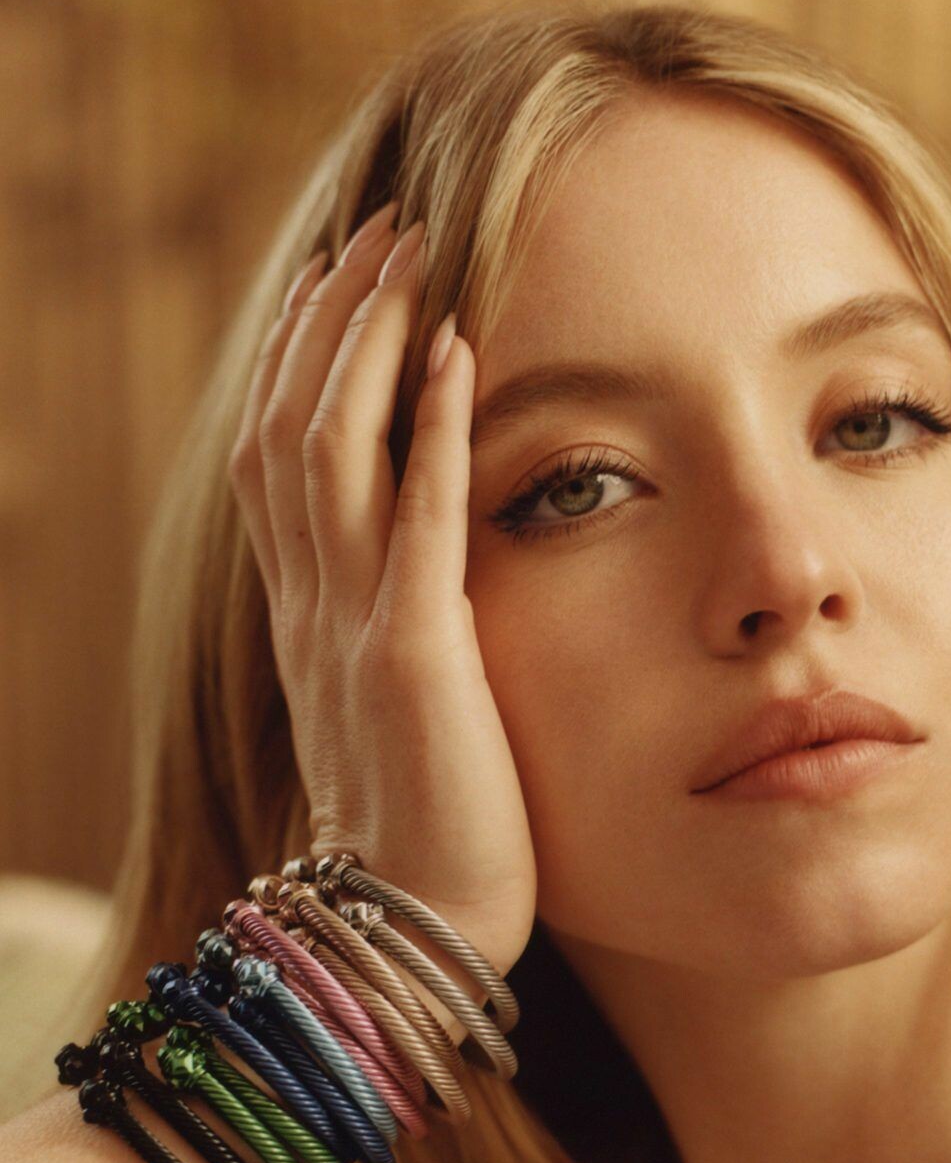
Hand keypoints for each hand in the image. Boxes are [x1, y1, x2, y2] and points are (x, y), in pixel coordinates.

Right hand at [227, 203, 536, 980]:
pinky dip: (427, 427)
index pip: (283, 458)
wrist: (414, 932)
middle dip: (327, 317)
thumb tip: (419, 582)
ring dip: (364, 338)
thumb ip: (391, 634)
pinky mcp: (412, 656)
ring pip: (327, 446)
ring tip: (409, 252)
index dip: (302, 361)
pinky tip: (456, 348)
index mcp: (307, 616)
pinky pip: (412, 518)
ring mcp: (351, 625)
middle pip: (289, 423)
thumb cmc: (428, 831)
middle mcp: (310, 605)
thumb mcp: (396, 711)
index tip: (345, 286)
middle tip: (379, 230)